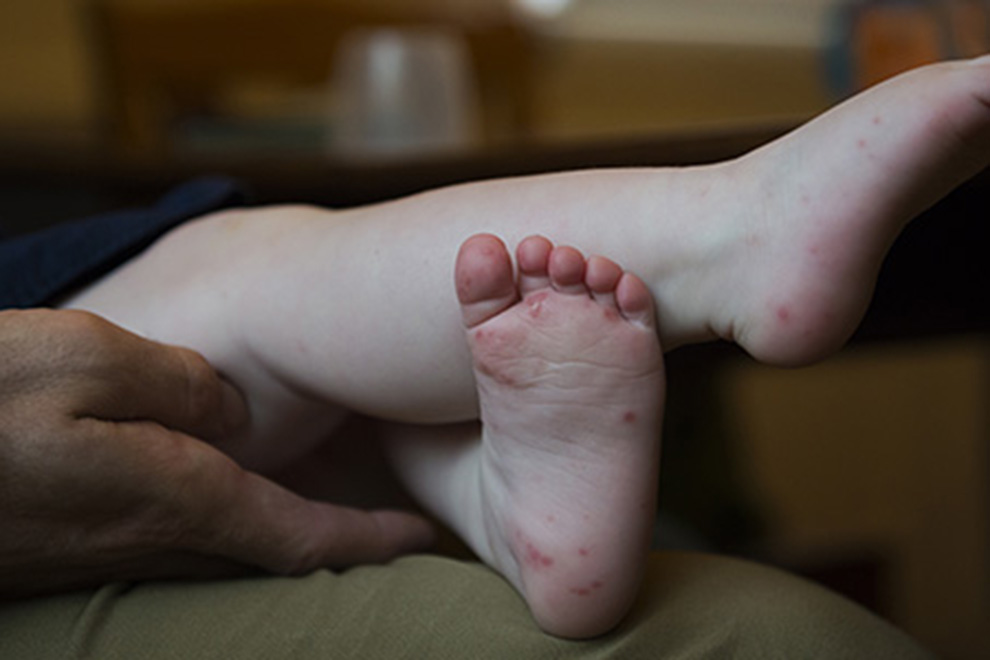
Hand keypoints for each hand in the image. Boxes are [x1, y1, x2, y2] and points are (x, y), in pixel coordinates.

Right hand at [0, 309, 432, 597]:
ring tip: (329, 501)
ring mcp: (108, 549)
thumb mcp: (84, 358)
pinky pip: (173, 537)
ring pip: (226, 546)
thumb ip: (178, 385)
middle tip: (391, 523)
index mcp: (173, 494)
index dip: (366, 539)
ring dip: (286, 531)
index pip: (299, 533)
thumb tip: (231, 410)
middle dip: (337, 542)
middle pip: (271, 552)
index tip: (417, 538)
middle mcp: (152, 536)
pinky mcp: (71, 545)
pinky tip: (221, 491)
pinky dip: (224, 520)